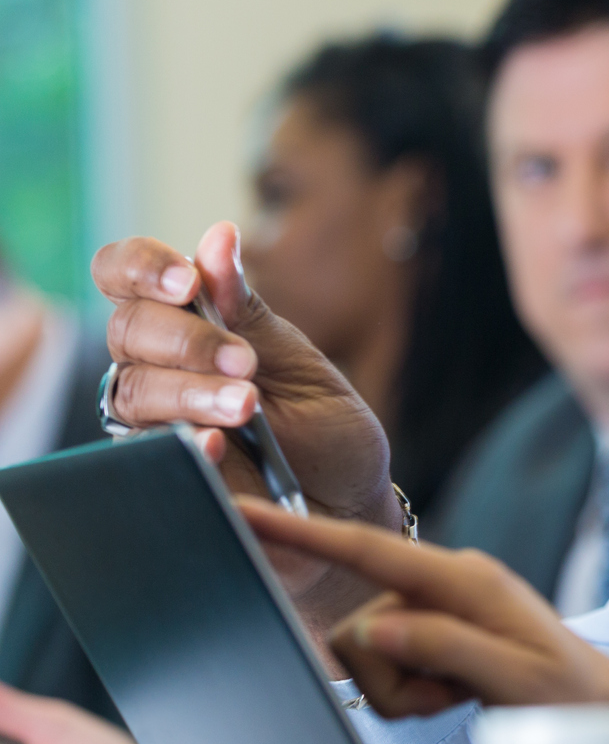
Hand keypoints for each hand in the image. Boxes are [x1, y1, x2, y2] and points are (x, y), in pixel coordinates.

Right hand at [92, 222, 398, 630]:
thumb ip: (250, 312)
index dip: (142, 267)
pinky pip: (150, 456)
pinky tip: (219, 444)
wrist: (349, 507)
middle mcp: (156, 370)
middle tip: (246, 364)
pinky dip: (187, 442)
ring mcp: (153, 425)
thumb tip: (218, 236)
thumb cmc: (325, 431)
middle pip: (127, 331)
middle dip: (186, 340)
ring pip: (132, 392)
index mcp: (186, 325)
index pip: (125, 274)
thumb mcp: (300, 363)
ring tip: (248, 405)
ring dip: (190, 392)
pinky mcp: (165, 476)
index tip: (187, 281)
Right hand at [241, 502, 608, 715]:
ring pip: (366, 656)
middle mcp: (444, 583)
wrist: (599, 706)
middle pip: (359, 630)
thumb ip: (444, 648)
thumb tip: (375, 628)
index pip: (366, 549)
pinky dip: (411, 695)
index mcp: (463, 577)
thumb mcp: (514, 676)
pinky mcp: (432, 632)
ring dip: (404, 691)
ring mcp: (436, 607)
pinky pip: (384, 670)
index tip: (244, 511)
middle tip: (451, 696)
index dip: (301, 534)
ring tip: (459, 695)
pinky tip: (454, 695)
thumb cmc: (567, 694)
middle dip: (391, 679)